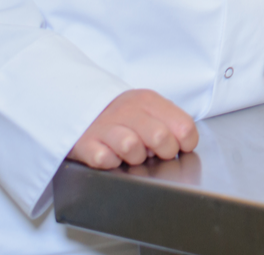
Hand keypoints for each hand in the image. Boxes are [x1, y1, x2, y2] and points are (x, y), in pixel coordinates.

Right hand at [67, 90, 197, 169]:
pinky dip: (110, 162)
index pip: (183, 126)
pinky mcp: (85, 143)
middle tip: (154, 153)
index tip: (178, 147)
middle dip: (162, 153)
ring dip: (134, 157)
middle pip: (160, 137)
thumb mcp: (148, 108)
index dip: (185, 143)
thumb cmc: (122, 115)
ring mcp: (105, 126)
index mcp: (148, 101)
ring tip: (130, 154)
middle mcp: (127, 111)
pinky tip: (110, 155)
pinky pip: (104, 159)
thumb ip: (169, 123)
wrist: (78, 107)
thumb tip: (185, 144)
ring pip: (132, 147)